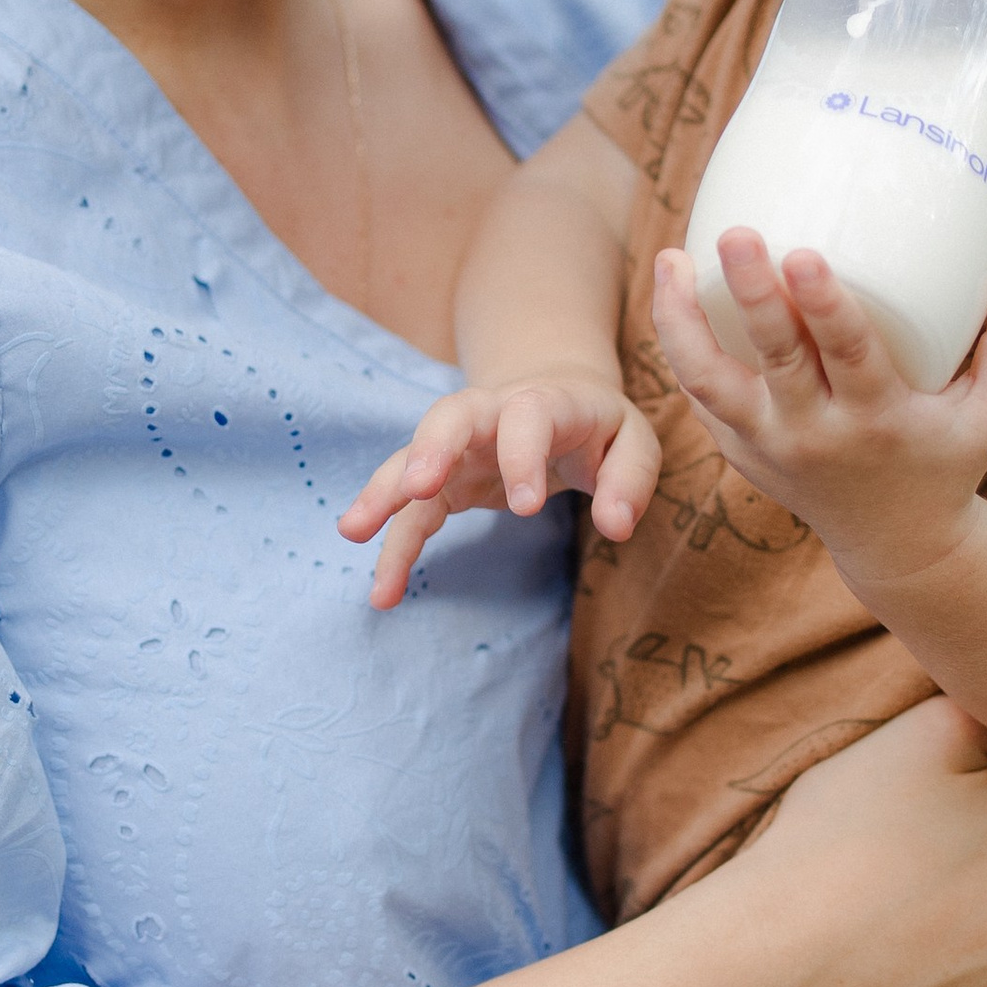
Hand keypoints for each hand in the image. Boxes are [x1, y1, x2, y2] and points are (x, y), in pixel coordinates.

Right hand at [337, 375, 660, 609]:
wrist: (557, 395)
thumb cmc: (598, 427)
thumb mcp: (634, 442)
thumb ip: (630, 480)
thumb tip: (615, 527)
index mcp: (545, 401)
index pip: (527, 416)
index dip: (521, 455)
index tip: (525, 508)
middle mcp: (490, 414)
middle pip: (449, 416)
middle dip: (430, 448)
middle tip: (415, 488)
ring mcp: (458, 445)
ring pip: (412, 459)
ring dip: (384, 493)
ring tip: (353, 530)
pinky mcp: (443, 480)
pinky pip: (411, 510)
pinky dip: (394, 545)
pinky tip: (384, 591)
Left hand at [650, 235, 986, 585]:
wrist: (895, 547)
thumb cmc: (946, 465)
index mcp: (878, 421)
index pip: (847, 357)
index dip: (825, 306)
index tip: (803, 253)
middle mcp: (815, 436)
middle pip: (774, 360)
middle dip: (751, 295)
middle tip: (735, 234)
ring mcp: (769, 447)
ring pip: (709, 382)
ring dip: (682, 320)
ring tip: (672, 257)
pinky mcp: (740, 451)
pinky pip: (699, 396)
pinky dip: (680, 345)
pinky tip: (672, 288)